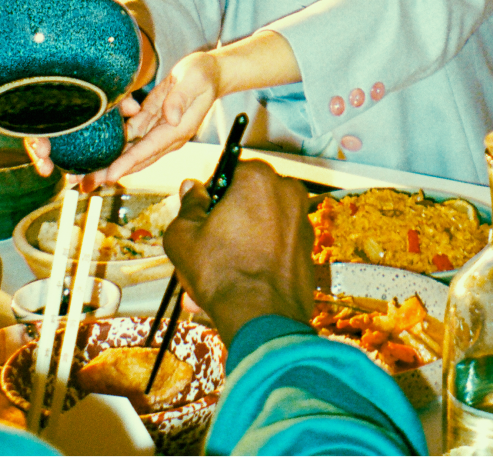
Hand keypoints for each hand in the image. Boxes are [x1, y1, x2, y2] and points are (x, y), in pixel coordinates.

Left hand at [71, 51, 219, 190]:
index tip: (110, 176)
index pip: (148, 149)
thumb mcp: (194, 81)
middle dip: (110, 171)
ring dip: (105, 163)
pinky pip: (129, 135)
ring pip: (128, 151)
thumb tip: (171, 118)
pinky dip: (111, 143)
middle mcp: (166, 137)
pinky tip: (92, 149)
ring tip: (79, 175)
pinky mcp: (149, 121)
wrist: (210, 72)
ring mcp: (157, 131)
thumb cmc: (203, 75)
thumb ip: (181, 98)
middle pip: (135, 159)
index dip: (128, 162)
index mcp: (177, 131)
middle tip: (83, 183)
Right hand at [162, 160, 314, 345]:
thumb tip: (191, 188)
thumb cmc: (221, 272)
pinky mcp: (308, 249)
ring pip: (259, 228)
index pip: (228, 174)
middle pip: (246, 203)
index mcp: (258, 178)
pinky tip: (235, 286)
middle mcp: (287, 191)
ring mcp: (302, 221)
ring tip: (211, 281)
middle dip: (223, 226)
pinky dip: (257, 260)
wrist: (262, 318)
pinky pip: (274, 247)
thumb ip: (188, 204)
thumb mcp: (183, 235)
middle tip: (203, 252)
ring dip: (236, 247)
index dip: (210, 198)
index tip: (200, 219)